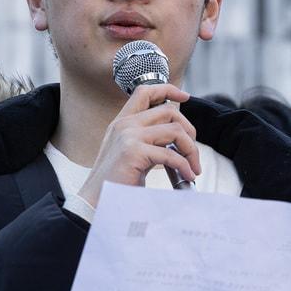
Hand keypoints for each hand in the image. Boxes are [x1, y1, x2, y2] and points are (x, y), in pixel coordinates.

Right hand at [77, 83, 199, 207]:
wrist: (97, 201)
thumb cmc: (116, 182)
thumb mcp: (132, 153)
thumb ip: (149, 140)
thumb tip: (177, 138)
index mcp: (122, 122)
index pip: (145, 91)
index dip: (167, 90)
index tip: (184, 97)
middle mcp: (124, 124)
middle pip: (169, 111)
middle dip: (189, 130)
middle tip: (193, 152)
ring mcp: (128, 136)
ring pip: (175, 131)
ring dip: (191, 150)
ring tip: (192, 167)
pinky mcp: (133, 152)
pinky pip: (171, 154)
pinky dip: (185, 166)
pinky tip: (187, 176)